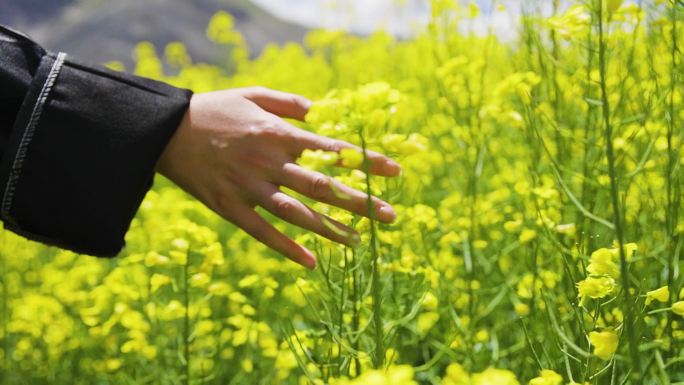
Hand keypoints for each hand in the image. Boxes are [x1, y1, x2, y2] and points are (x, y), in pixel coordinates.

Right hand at [156, 87, 400, 268]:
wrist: (166, 130)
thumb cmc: (215, 109)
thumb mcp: (254, 94)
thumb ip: (289, 103)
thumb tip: (319, 113)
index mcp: (278, 134)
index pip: (331, 151)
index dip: (365, 162)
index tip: (395, 171)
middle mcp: (269, 162)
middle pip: (322, 187)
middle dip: (359, 202)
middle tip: (390, 216)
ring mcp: (249, 187)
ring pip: (297, 213)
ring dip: (330, 229)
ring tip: (360, 242)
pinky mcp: (230, 207)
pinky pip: (262, 232)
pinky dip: (287, 248)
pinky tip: (311, 262)